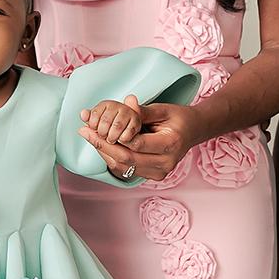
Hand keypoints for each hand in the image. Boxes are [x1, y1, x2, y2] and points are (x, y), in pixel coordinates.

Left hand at [80, 100, 197, 182]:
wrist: (194, 131)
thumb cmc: (179, 118)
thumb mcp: (163, 109)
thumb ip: (143, 111)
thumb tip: (126, 102)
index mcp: (170, 145)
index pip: (136, 145)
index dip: (113, 136)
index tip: (93, 125)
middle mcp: (166, 164)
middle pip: (127, 160)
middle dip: (102, 145)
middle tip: (84, 132)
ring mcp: (160, 173)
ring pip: (124, 168)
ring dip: (105, 152)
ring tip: (89, 136)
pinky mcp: (154, 176)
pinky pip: (128, 170)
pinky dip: (113, 158)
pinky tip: (102, 145)